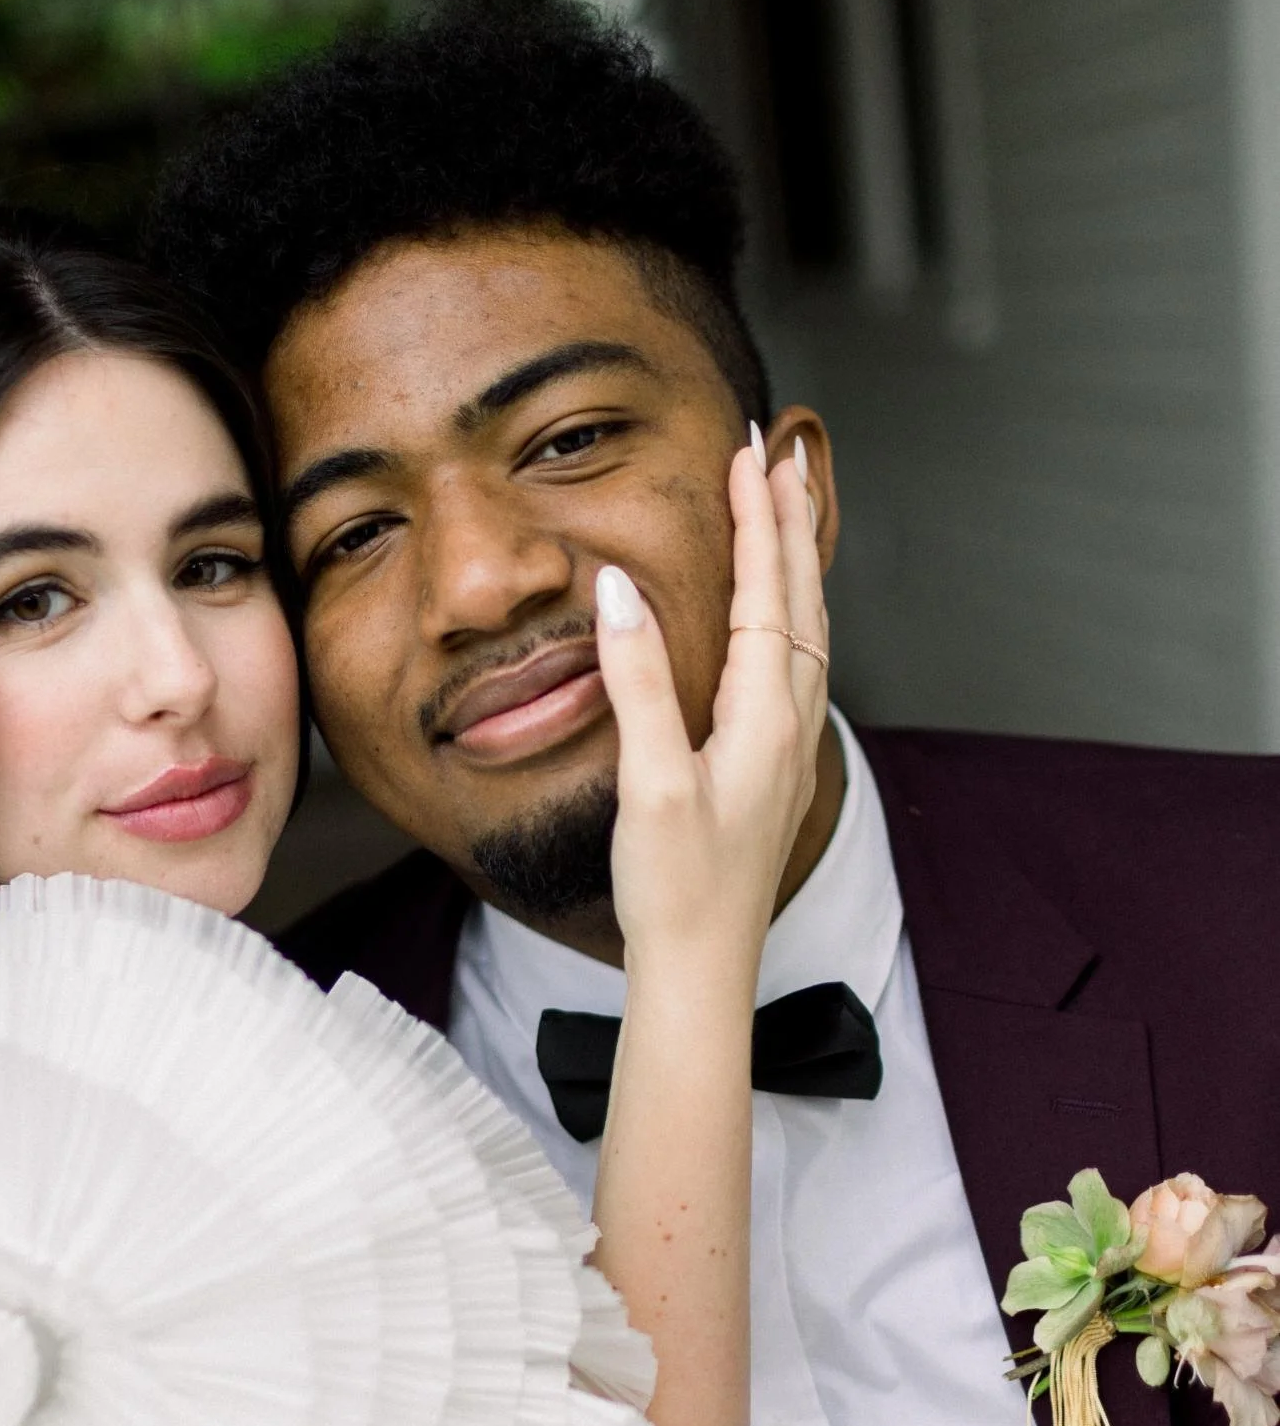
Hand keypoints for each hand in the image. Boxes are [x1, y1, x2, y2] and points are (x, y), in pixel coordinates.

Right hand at [593, 430, 826, 976]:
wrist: (703, 971)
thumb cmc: (675, 891)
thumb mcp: (650, 783)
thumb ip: (638, 682)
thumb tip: (621, 592)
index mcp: (763, 719)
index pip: (766, 592)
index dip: (757, 519)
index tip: (747, 455)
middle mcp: (788, 726)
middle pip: (800, 599)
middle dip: (787, 521)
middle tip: (777, 454)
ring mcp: (787, 749)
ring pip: (806, 630)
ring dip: (794, 564)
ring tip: (786, 512)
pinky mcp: (772, 770)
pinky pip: (795, 664)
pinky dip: (789, 614)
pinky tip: (775, 619)